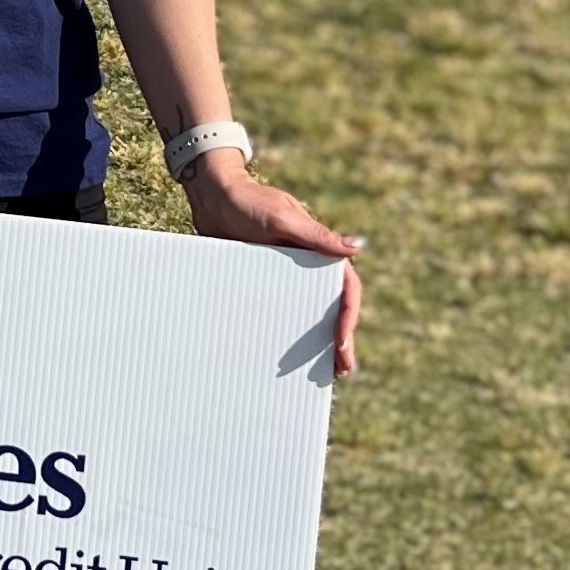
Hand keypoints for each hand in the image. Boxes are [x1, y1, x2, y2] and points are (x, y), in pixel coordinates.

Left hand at [181, 153, 364, 376]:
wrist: (213, 197)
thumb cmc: (249, 202)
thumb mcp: (282, 218)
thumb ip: (316, 236)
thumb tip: (355, 250)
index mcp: (319, 250)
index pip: (344, 288)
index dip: (347, 317)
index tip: (342, 342)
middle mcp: (308, 265)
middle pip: (331, 306)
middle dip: (340, 339)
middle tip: (341, 371)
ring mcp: (287, 275)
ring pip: (308, 312)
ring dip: (316, 341)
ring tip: (321, 372)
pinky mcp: (264, 281)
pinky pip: (279, 310)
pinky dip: (285, 332)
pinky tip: (280, 356)